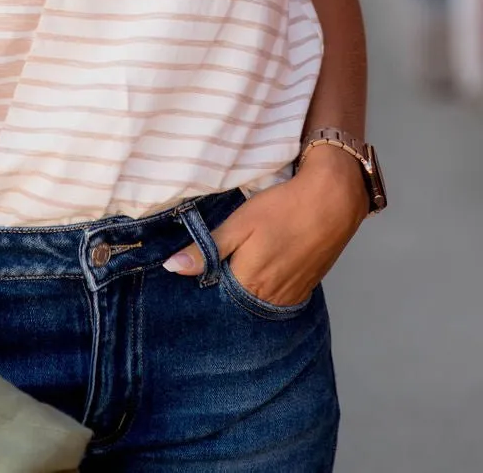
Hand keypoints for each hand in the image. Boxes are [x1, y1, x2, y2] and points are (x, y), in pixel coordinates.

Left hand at [163, 148, 367, 307]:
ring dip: (245, 288)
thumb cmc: (282, 208)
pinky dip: (265, 287)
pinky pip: (277, 297)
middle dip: (223, 288)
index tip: (194, 269)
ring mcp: (290, 296)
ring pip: (257, 300)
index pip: (215, 297)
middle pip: (236, 301)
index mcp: (248, 284)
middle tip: (215, 263)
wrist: (333, 201)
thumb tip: (171, 268)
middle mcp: (270, 299)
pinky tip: (261, 269)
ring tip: (239, 263)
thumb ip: (207, 249)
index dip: (203, 282)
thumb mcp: (239, 223)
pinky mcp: (305, 289)